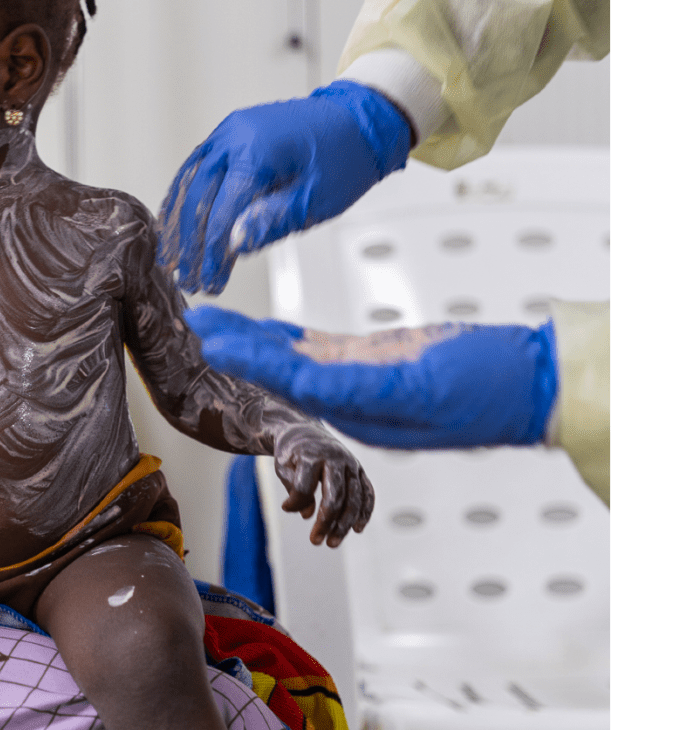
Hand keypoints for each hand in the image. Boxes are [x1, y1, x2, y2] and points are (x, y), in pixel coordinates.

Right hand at [157, 81, 411, 293]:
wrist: (358, 120)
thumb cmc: (344, 157)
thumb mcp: (316, 199)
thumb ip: (272, 221)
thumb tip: (235, 244)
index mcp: (257, 150)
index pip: (222, 211)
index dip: (212, 252)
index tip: (209, 280)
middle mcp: (234, 136)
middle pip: (198, 198)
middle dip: (191, 245)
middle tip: (189, 278)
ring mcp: (227, 133)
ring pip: (190, 184)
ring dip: (180, 226)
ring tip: (174, 260)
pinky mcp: (227, 137)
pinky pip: (196, 170)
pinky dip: (185, 200)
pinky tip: (176, 225)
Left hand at [188, 305, 557, 448]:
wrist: (535, 383)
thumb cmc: (489, 387)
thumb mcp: (417, 384)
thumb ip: (359, 384)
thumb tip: (302, 383)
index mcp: (356, 409)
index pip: (287, 382)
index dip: (247, 358)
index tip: (210, 338)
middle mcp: (350, 400)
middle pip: (279, 371)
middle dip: (236, 346)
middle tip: (194, 322)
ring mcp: (360, 381)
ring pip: (292, 358)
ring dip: (251, 340)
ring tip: (211, 319)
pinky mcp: (373, 363)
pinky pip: (317, 350)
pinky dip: (285, 339)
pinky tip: (259, 330)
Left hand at [271, 423, 373, 546]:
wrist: (304, 430)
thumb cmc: (291, 453)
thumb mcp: (283, 467)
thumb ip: (294, 489)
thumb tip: (308, 515)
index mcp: (312, 455)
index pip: (306, 486)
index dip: (295, 502)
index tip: (285, 508)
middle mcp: (335, 459)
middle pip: (336, 496)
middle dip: (326, 522)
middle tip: (316, 542)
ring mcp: (351, 464)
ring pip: (354, 498)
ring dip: (345, 524)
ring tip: (333, 542)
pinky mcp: (359, 469)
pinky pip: (367, 493)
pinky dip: (365, 511)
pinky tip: (358, 528)